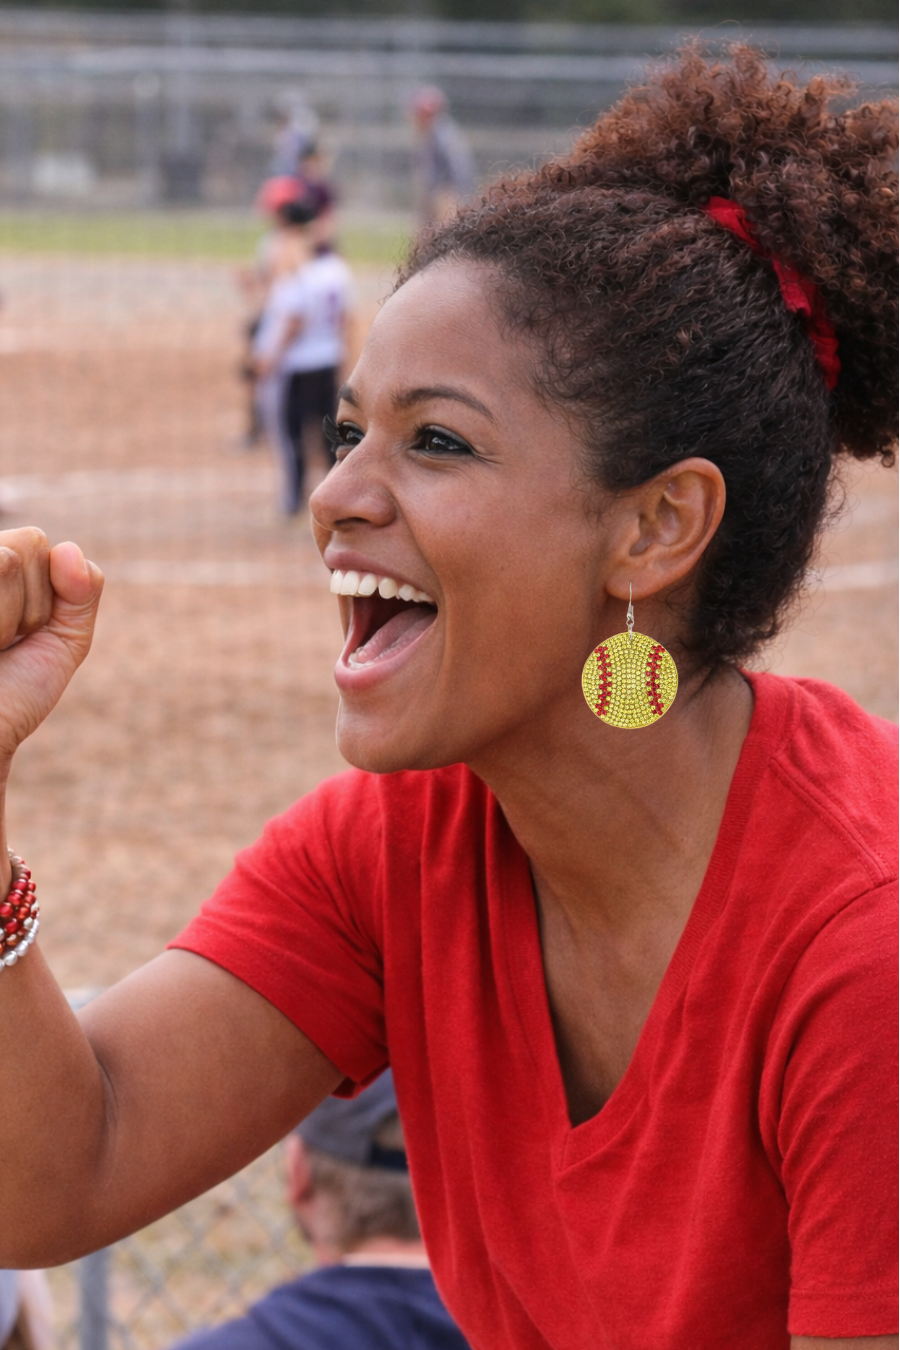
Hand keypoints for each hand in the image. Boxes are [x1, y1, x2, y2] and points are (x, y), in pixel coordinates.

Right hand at [0, 529, 103, 762]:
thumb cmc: (10, 692)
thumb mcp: (64, 641)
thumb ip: (82, 592)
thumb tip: (69, 549)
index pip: (38, 542)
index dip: (44, 598)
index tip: (20, 635)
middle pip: (29, 542)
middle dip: (30, 606)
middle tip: (1, 644)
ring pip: (7, 561)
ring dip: (8, 619)